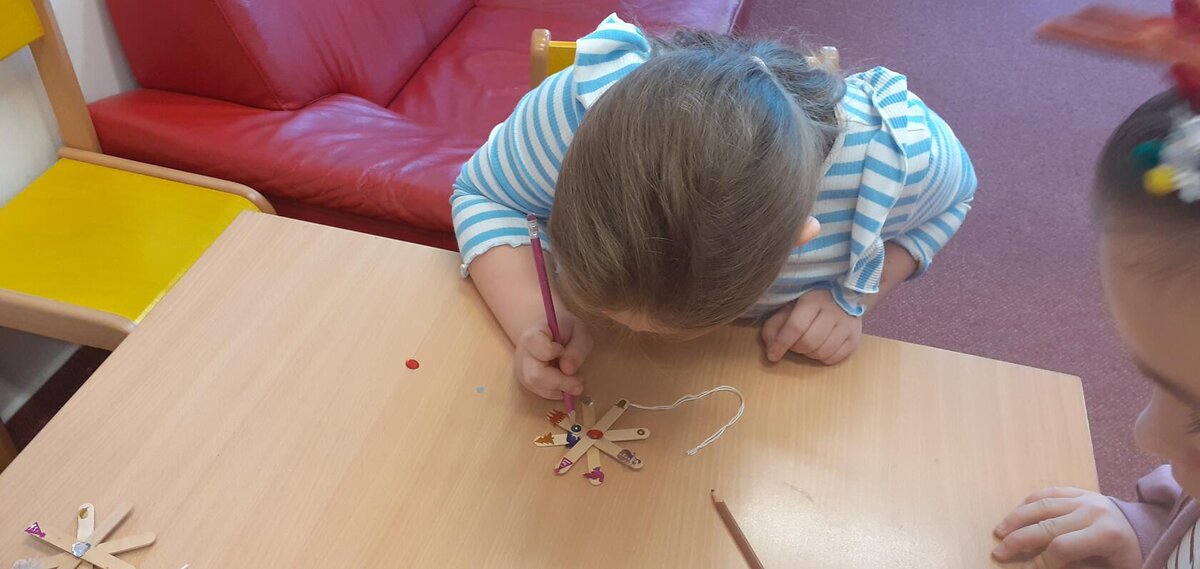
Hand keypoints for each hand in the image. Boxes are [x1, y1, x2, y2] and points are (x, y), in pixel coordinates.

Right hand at [513, 313, 592, 398]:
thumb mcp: (578, 331)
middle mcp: (522, 356)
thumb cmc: (564, 331)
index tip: (563, 348)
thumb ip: (577, 348)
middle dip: (561, 382)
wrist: (548, 332)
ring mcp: (522, 371)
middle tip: (579, 379)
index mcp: (532, 337)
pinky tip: (564, 382)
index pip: (543, 351)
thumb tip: (568, 370)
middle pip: (536, 376)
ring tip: (572, 378)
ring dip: (561, 388)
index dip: (558, 352)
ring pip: (539, 388)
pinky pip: (542, 394)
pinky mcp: (527, 383)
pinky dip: (558, 392)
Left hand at [761, 289, 862, 364]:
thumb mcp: (789, 308)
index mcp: (813, 300)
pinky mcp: (855, 337)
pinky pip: (835, 358)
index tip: (773, 355)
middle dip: (796, 348)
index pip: (796, 327)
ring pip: (823, 352)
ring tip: (807, 344)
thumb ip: (774, 326)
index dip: (781, 344)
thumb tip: (772, 350)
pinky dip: (823, 358)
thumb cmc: (809, 304)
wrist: (842, 296)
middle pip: (809, 342)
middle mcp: (833, 311)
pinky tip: (820, 348)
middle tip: (794, 344)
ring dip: (810, 354)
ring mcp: (847, 324)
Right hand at [992, 487, 1140, 568]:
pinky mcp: (1080, 491)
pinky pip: (1049, 492)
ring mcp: (1086, 498)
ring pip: (1043, 505)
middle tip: (999, 552)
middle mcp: (1093, 512)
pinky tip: (1016, 513)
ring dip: (1017, 518)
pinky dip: (1029, 502)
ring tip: (999, 531)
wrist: (1145, 532)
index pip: (1062, 547)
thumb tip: (1040, 567)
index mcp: (1106, 534)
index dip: (1040, 562)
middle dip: (1019, 540)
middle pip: (1047, 525)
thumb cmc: (1126, 558)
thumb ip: (1076, 567)